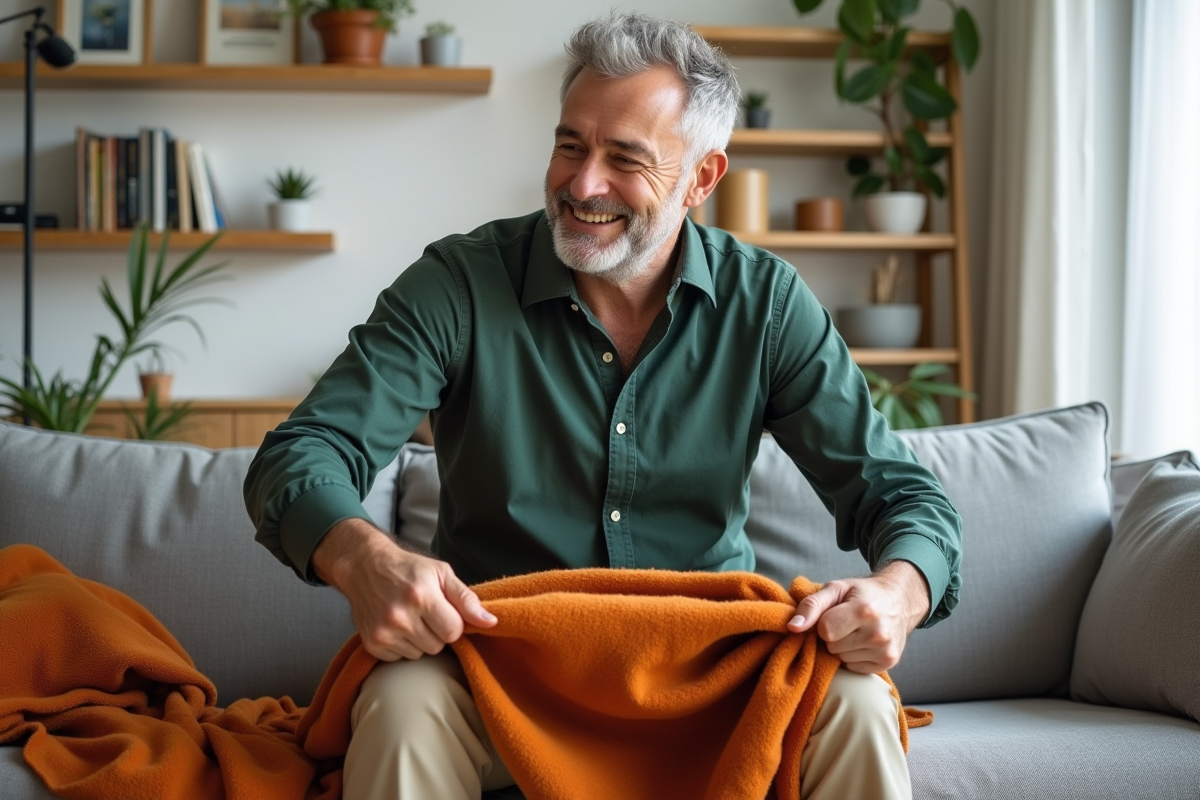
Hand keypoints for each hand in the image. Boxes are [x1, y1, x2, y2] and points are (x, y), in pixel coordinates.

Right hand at [312, 518, 496, 660]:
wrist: (364, 566)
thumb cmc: (408, 568)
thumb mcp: (442, 573)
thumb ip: (467, 599)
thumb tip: (490, 622)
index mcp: (422, 596)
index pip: (453, 631)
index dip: (453, 622)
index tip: (443, 611)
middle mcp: (400, 616)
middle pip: (437, 646)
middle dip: (436, 632)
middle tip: (425, 613)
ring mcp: (384, 632)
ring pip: (420, 654)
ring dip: (419, 640)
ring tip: (409, 618)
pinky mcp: (372, 644)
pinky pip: (400, 659)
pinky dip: (402, 646)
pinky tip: (396, 626)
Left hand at [786, 561, 929, 673]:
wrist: (899, 601)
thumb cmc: (862, 593)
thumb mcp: (836, 589)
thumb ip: (811, 605)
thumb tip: (792, 627)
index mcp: (865, 611)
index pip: (825, 630)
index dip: (824, 622)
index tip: (834, 613)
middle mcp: (879, 634)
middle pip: (832, 646)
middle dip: (833, 635)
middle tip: (847, 622)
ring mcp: (885, 651)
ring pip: (841, 658)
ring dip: (843, 646)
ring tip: (856, 631)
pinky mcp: (888, 663)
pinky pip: (852, 667)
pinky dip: (853, 656)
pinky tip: (863, 642)